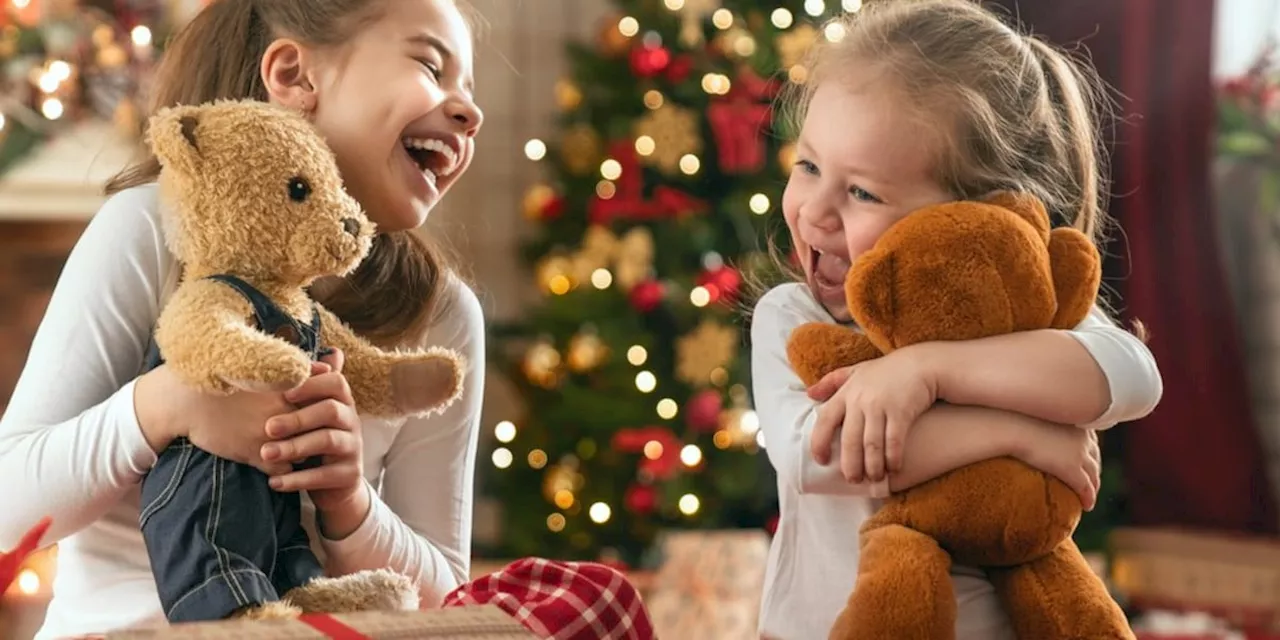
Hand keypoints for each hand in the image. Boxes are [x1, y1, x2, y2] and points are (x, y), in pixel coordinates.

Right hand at [135, 363, 330, 474]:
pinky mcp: (256, 455)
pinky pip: (285, 469)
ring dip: (303, 451)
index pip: (324, 400)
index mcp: (288, 387)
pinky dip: (284, 469)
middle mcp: (283, 411)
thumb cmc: (224, 379)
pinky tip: (277, 462)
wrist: (184, 400)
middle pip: (319, 427)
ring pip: (305, 450)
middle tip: (314, 432)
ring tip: (296, 448)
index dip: (325, 406)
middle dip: (319, 431)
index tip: (322, 409)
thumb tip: (332, 362)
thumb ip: (303, 367)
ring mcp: (271, 435)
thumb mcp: (263, 368)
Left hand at [261, 348, 366, 514]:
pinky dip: (297, 479)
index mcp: (342, 401)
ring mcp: (353, 448)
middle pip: (330, 411)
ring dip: (294, 448)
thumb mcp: (311, 412)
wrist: (335, 484)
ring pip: (327, 441)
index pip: (336, 382)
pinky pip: (325, 475)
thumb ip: (309, 386)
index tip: (283, 393)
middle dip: (297, 418)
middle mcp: (352, 421)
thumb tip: (321, 349)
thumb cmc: (315, 439)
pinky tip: (274, 482)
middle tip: (268, 427)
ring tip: (266, 454)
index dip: (311, 384)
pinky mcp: (350, 474)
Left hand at [808, 345, 938, 482]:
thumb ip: (832, 382)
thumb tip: (809, 394)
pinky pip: (894, 441)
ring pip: (871, 445)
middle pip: (849, 439)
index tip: (821, 460)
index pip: (825, 420)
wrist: (921, 364)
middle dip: (850, 464)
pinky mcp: (901, 412)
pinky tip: (894, 468)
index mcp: (846, 393)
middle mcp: (860, 400)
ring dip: (872, 466)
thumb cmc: (887, 371)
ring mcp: (880, 406)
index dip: (819, 442)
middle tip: (853, 480)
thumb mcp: (856, 371)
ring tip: (875, 478)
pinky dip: (893, 458)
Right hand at [1013, 422, 1100, 509]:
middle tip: (1090, 483)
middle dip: (1094, 471)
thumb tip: (1030, 429)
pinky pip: (1085, 487)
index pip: (1090, 441)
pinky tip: (1087, 506)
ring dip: (1094, 487)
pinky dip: (1089, 498)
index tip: (1085, 461)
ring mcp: (1079, 453)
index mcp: (1075, 423)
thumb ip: (1040, 425)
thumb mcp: (1034, 420)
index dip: (1090, 453)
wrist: (1013, 429)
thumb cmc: (1013, 421)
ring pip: (1093, 475)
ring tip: (1089, 497)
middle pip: (1095, 458)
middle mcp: (1082, 437)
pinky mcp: (1072, 469)